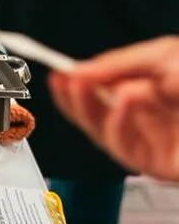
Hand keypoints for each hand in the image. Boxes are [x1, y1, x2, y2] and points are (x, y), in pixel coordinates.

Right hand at [51, 38, 178, 180]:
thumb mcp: (165, 56)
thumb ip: (123, 62)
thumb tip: (81, 71)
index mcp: (147, 100)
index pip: (101, 99)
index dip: (76, 88)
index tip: (58, 73)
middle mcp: (148, 125)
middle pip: (98, 122)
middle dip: (78, 103)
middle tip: (65, 82)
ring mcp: (157, 148)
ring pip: (110, 139)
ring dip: (97, 113)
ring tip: (94, 86)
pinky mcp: (163, 168)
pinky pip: (131, 152)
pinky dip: (123, 124)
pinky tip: (126, 99)